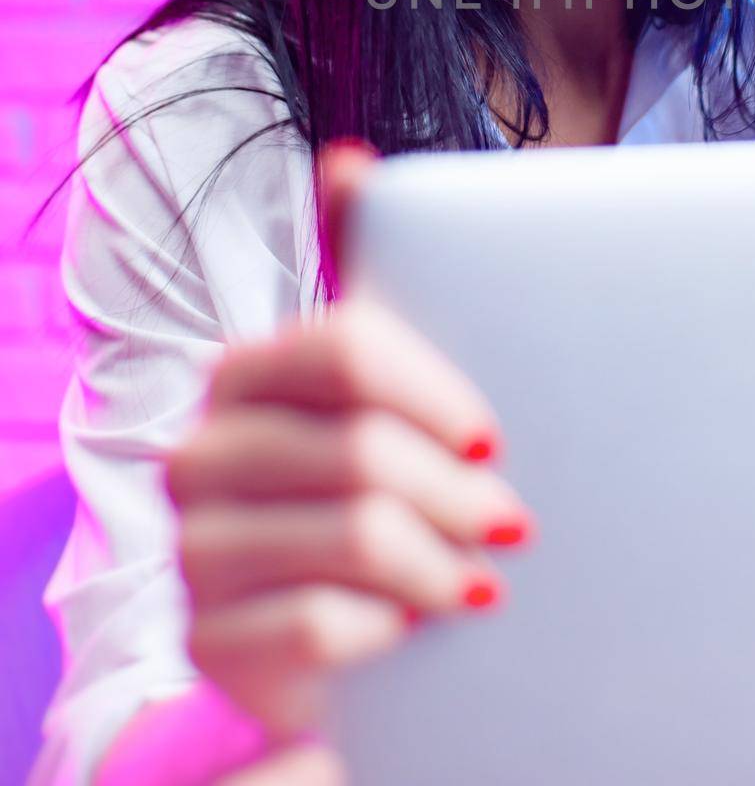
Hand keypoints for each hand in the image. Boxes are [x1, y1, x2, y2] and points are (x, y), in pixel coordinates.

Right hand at [163, 141, 535, 741]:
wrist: (339, 622)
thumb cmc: (380, 479)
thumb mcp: (383, 376)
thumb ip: (370, 267)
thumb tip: (350, 162)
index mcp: (246, 370)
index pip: (347, 349)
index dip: (435, 393)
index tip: (492, 437)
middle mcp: (201, 452)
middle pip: (359, 451)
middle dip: (455, 492)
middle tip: (512, 523)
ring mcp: (194, 550)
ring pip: (350, 538)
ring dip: (439, 565)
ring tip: (485, 579)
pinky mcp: (206, 641)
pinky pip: (316, 628)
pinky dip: (392, 630)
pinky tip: (419, 628)